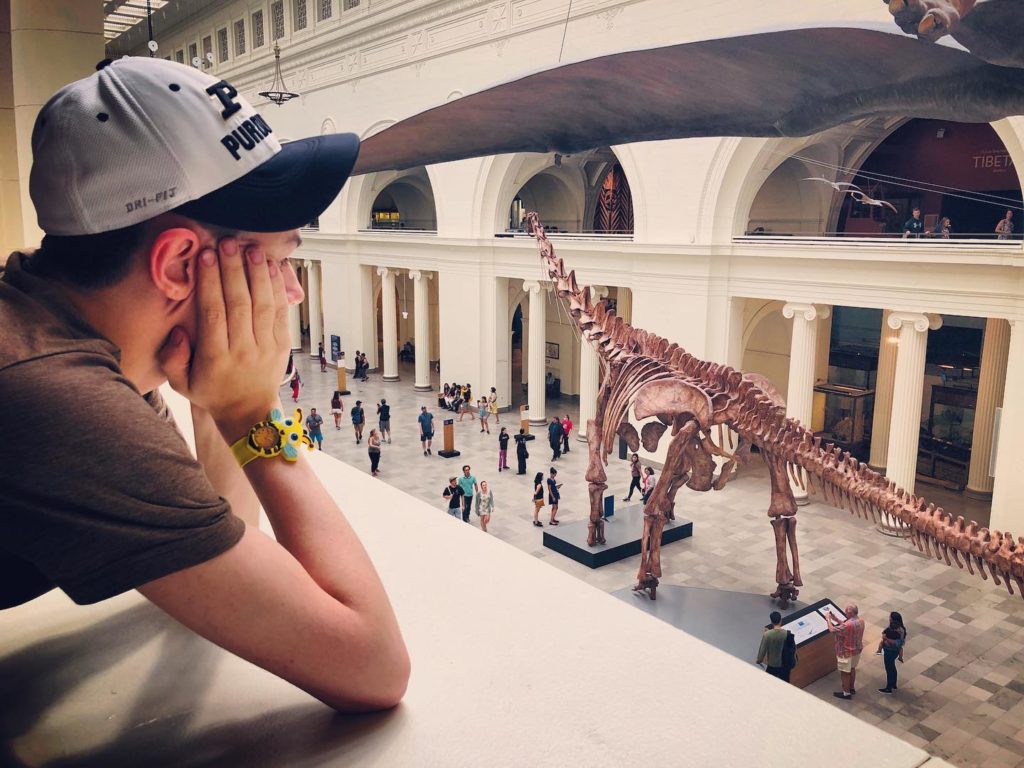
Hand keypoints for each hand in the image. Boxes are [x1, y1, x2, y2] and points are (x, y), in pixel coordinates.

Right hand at [158, 238, 289, 440]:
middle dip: (233, 270)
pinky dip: (278, 288)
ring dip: (258, 274)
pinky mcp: (282, 344)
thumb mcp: (182, 384)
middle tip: (227, 243)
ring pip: (263, 304)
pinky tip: (272, 267)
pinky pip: (281, 312)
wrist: (250, 413)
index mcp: (215, 357)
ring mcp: (266, 346)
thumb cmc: (212, 392)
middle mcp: (243, 350)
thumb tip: (178, 332)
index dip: (209, 282)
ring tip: (251, 249)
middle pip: (239, 303)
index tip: (205, 256)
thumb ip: (173, 359)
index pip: (213, 313)